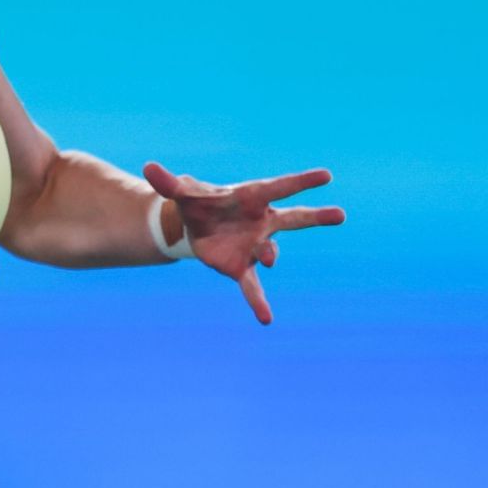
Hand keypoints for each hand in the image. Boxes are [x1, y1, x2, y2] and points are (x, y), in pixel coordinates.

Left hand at [144, 161, 345, 325]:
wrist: (193, 227)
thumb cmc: (198, 204)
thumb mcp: (182, 193)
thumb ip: (168, 183)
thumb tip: (148, 168)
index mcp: (251, 197)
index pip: (279, 187)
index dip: (301, 181)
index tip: (326, 175)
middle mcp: (262, 222)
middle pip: (294, 218)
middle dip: (315, 216)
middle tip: (339, 215)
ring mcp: (255, 245)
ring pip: (270, 250)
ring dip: (269, 254)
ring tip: (268, 259)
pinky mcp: (241, 267)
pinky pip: (252, 287)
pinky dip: (257, 301)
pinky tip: (266, 319)